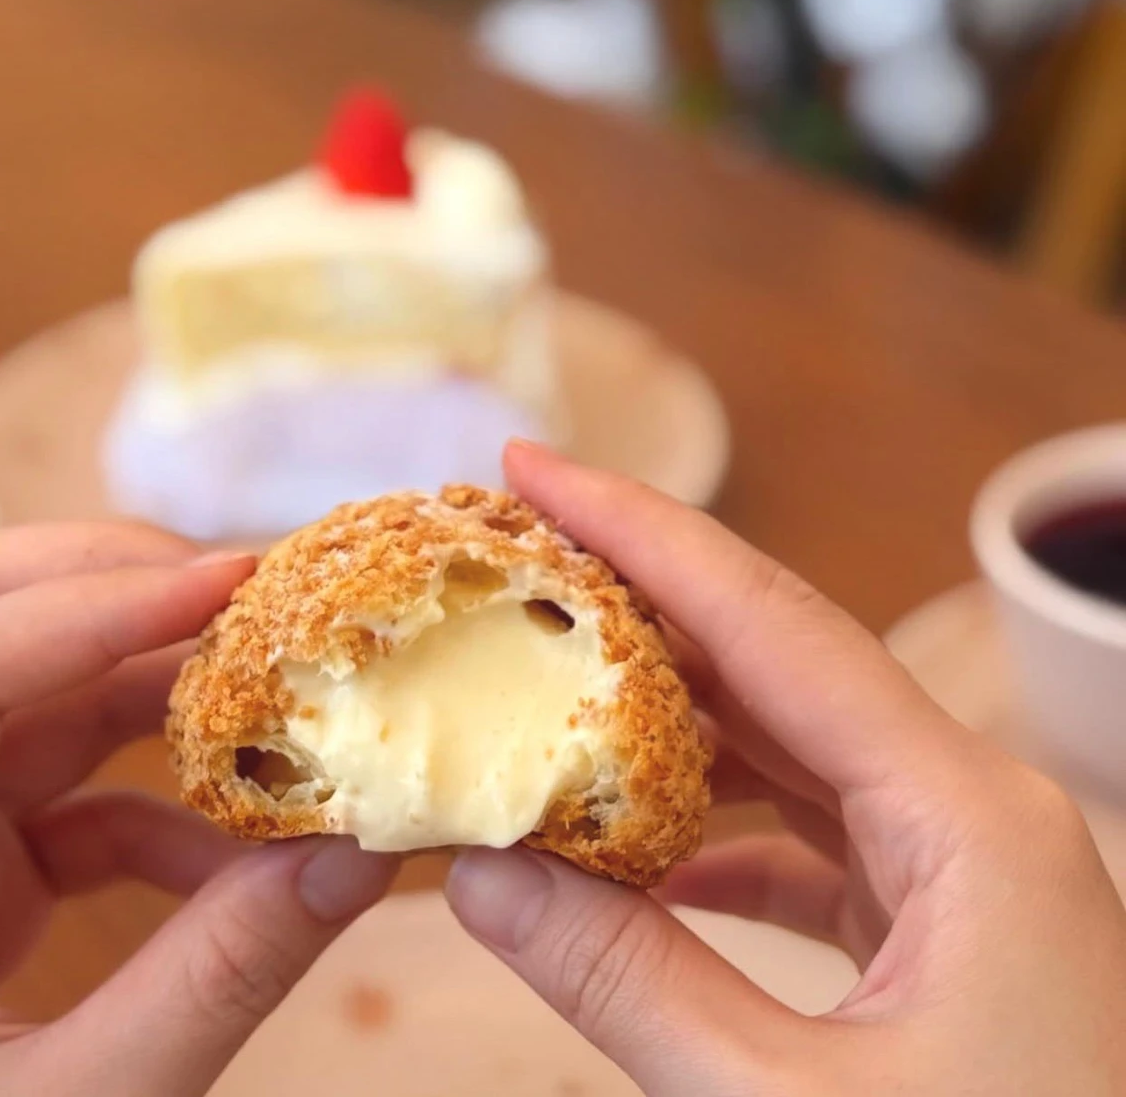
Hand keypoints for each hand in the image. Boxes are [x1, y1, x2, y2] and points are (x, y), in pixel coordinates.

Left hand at [0, 522, 395, 1096]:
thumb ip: (212, 980)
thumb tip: (359, 861)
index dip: (94, 607)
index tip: (235, 583)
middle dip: (112, 594)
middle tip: (249, 599)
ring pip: (31, 693)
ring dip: (158, 692)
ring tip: (278, 706)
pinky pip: (66, 792)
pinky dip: (160, 805)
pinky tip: (241, 857)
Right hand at [447, 445, 1125, 1095]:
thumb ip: (628, 984)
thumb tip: (475, 871)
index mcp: (968, 815)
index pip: (771, 623)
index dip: (640, 532)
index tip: (530, 468)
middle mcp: (976, 809)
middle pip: (782, 660)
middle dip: (644, 601)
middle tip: (517, 556)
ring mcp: (969, 868)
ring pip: (795, 746)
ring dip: (672, 714)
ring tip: (549, 679)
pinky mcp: (950, 929)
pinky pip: (815, 836)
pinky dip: (718, 828)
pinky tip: (639, 848)